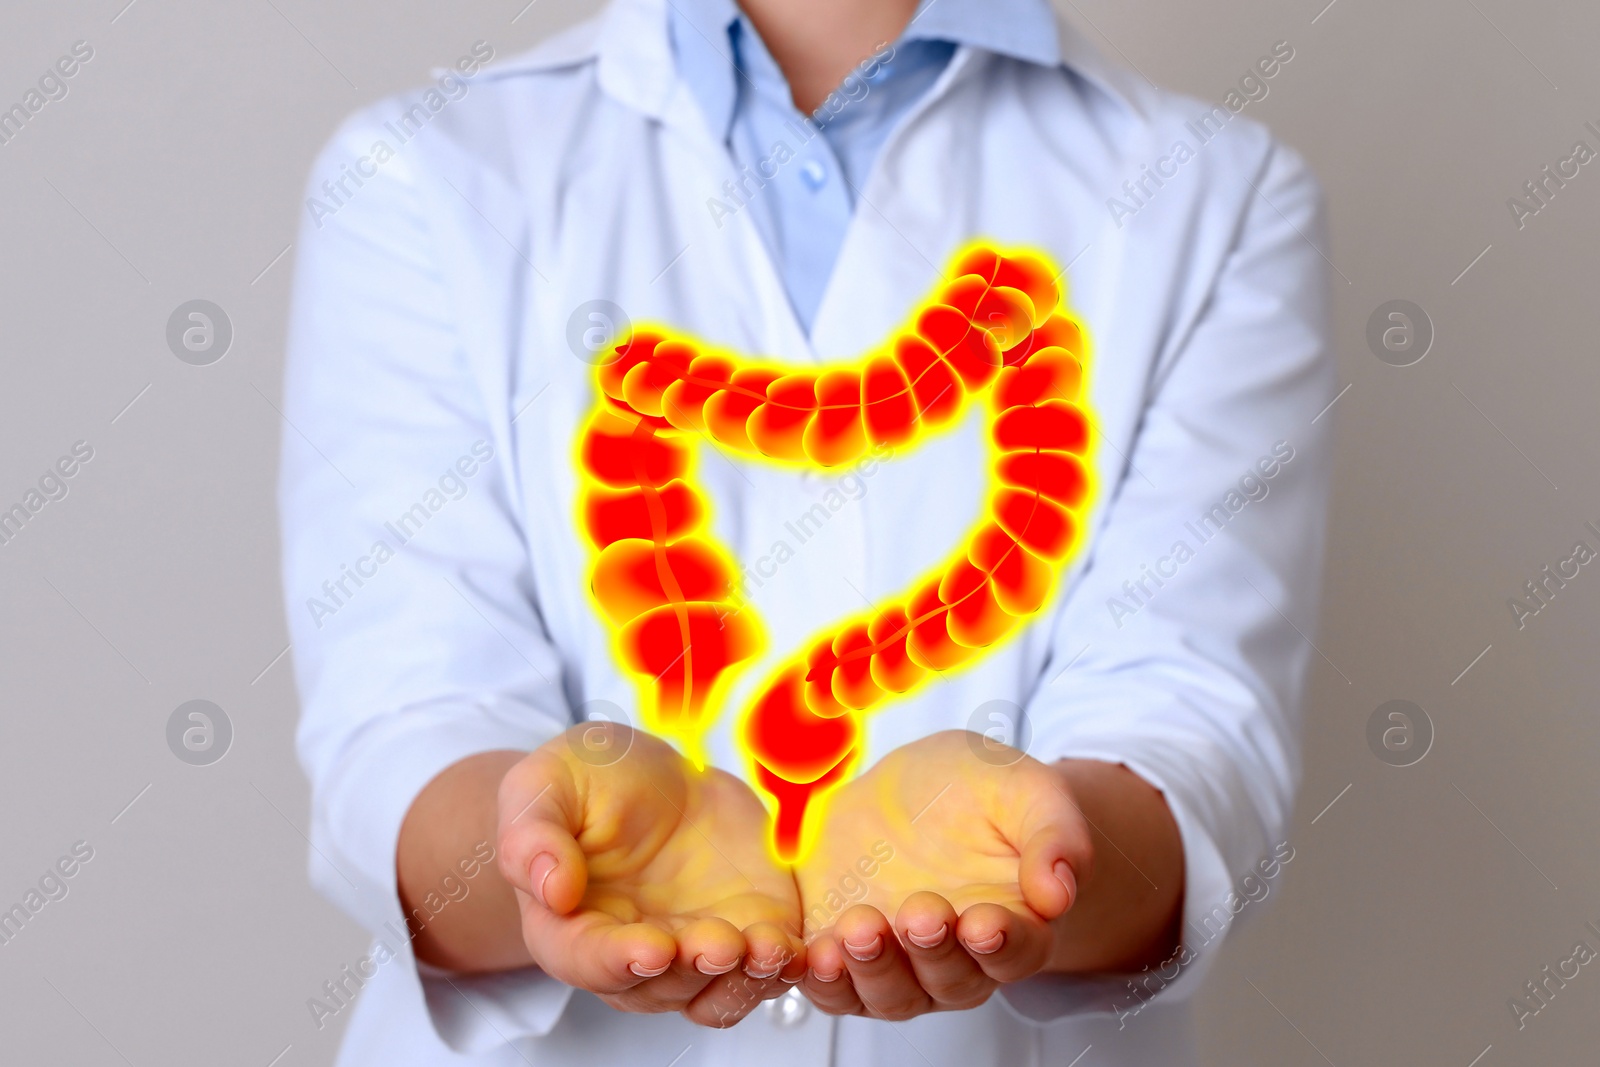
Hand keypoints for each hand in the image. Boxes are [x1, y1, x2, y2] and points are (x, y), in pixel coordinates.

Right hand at [497, 724, 805, 1026]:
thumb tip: (548, 889)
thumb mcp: (547, 785)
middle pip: (660, 987)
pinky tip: (800, 945)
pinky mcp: (747, 931)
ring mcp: (692, 950)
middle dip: (694, 969)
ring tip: (768, 946)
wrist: (657, 776)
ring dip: (744, 980)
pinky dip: (785, 966)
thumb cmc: (590, 782)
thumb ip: (535, 835)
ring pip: (716, 994)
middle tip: (721, 941)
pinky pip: (766, 970)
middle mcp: (632, 954)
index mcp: (570, 927)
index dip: (620, 960)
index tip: (652, 947)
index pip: (588, 960)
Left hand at [794, 730, 1091, 1019]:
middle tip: (920, 914)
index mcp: (1014, 924)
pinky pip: (832, 985)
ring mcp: (897, 962)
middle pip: (950, 979)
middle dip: (932, 951)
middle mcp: (956, 958)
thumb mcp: (1023, 789)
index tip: (985, 923)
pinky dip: (820, 978)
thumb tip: (1059, 890)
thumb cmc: (976, 792)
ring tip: (857, 929)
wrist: (910, 787)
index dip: (1003, 943)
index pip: (1017, 951)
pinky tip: (810, 956)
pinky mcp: (842, 952)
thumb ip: (1052, 834)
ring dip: (872, 970)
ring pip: (890, 994)